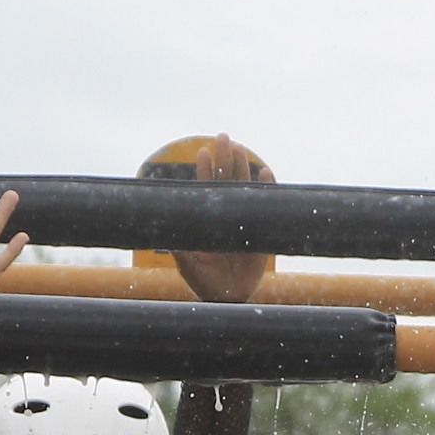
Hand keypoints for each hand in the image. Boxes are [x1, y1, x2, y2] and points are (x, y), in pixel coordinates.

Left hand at [172, 133, 275, 304]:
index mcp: (207, 221)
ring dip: (241, 167)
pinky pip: (264, 205)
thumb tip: (168, 240)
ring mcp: (242, 221)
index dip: (204, 170)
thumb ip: (181, 252)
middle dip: (223, 158)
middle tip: (223, 136)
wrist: (229, 298)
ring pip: (243, 187)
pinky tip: (265, 172)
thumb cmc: (205, 283)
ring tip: (239, 148)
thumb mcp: (190, 267)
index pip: (205, 189)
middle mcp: (224, 216)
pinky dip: (266, 189)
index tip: (202, 151)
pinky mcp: (259, 231)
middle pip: (225, 180)